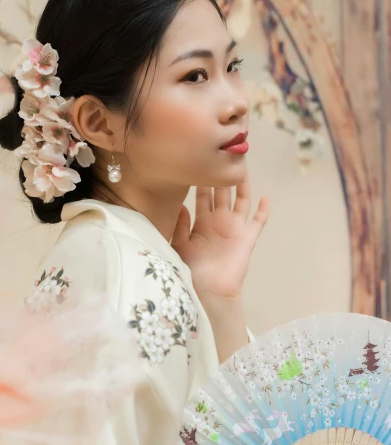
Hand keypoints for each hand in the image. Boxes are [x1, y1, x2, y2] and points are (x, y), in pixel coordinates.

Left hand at [171, 169, 268, 300]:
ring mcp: (235, 229)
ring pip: (241, 201)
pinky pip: (258, 221)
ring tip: (243, 166)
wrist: (208, 291)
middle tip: (223, 153)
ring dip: (242, 185)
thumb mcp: (178, 246)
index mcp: (201, 223)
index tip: (200, 159)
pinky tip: (266, 198)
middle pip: (222, 193)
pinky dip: (263, 210)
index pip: (202, 195)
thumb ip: (179, 226)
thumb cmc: (191, 271)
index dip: (202, 179)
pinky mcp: (248, 238)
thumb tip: (181, 206)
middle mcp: (219, 222)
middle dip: (222, 174)